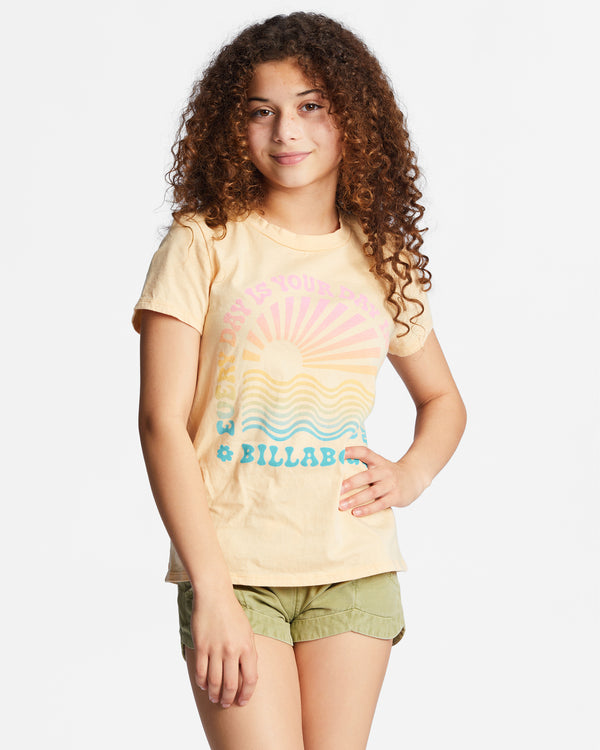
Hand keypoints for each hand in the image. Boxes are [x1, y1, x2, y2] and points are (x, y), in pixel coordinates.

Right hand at [190, 587, 257, 708]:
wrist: (215, 596)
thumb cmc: (233, 613)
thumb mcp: (248, 632)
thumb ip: (249, 652)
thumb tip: (249, 674)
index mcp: (247, 647)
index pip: (250, 679)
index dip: (247, 694)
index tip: (242, 702)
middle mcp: (232, 650)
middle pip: (231, 685)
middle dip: (229, 699)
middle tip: (226, 704)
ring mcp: (216, 649)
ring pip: (215, 681)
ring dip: (214, 694)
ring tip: (215, 698)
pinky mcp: (201, 646)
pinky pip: (201, 671)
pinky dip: (202, 682)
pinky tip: (203, 685)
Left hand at [339, 446, 429, 516]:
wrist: (414, 478)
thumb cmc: (388, 473)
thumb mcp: (379, 465)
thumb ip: (363, 466)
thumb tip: (337, 470)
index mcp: (378, 461)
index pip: (365, 452)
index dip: (352, 451)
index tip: (338, 453)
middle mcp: (384, 471)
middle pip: (366, 476)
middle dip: (351, 483)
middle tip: (336, 490)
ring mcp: (390, 484)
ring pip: (372, 492)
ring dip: (355, 499)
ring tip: (341, 505)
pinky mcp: (395, 497)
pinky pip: (380, 504)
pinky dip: (367, 509)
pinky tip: (355, 513)